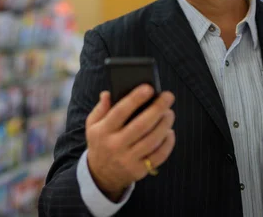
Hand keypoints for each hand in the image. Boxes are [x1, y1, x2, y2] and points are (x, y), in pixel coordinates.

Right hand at [85, 85, 175, 201]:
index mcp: (103, 131)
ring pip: (152, 140)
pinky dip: (167, 143)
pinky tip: (169, 132)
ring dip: (164, 124)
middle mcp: (115, 145)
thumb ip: (100, 108)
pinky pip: (158, 156)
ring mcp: (128, 159)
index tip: (149, 88)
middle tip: (168, 96)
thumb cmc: (101, 142)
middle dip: (157, 109)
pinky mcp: (139, 170)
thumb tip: (107, 93)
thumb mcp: (93, 125)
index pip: (120, 112)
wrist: (101, 174)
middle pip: (141, 125)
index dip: (135, 99)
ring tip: (169, 113)